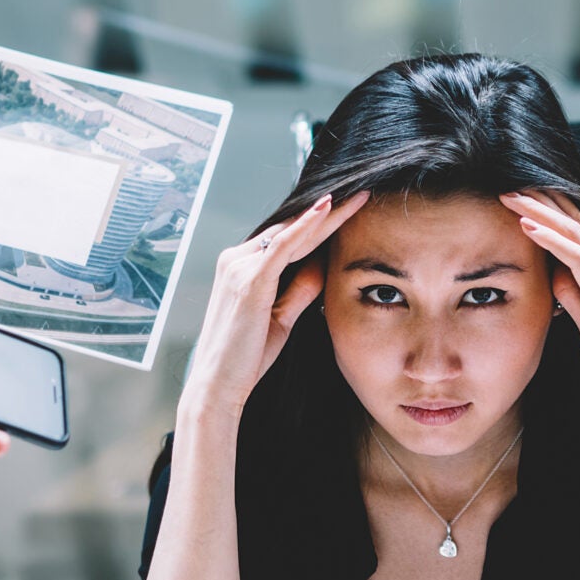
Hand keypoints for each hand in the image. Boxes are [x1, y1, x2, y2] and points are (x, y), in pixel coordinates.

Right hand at [179, 193, 368, 421]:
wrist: (218, 385)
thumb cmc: (245, 357)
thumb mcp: (280, 318)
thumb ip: (299, 290)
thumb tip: (321, 266)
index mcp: (240, 268)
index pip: (285, 238)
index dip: (317, 224)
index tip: (347, 210)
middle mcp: (235, 260)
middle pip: (290, 229)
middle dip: (328, 212)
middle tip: (361, 194)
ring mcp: (239, 267)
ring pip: (291, 234)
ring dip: (327, 215)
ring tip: (358, 198)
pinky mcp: (249, 280)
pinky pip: (283, 246)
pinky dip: (306, 225)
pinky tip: (327, 208)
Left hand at [502, 192, 579, 453]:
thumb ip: (575, 297)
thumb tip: (555, 274)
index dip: (552, 211)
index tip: (522, 199)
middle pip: (578, 222)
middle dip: (544, 201)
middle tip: (511, 187)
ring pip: (576, 232)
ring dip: (541, 212)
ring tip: (512, 198)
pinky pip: (577, 257)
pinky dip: (551, 239)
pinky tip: (528, 227)